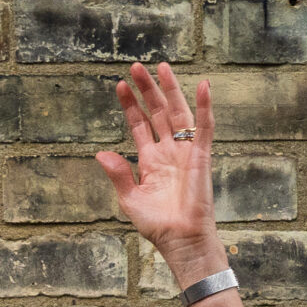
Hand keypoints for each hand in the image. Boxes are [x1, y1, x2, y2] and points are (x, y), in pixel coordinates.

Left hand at [97, 62, 224, 284]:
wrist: (179, 239)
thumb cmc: (157, 224)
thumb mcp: (129, 199)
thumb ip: (117, 174)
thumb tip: (100, 153)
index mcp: (150, 160)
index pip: (139, 125)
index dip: (130, 106)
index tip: (119, 86)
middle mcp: (168, 151)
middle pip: (158, 112)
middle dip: (147, 90)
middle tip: (135, 67)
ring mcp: (185, 151)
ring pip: (178, 112)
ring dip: (170, 89)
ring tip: (160, 66)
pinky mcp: (201, 156)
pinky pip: (205, 127)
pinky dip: (205, 106)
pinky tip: (203, 86)